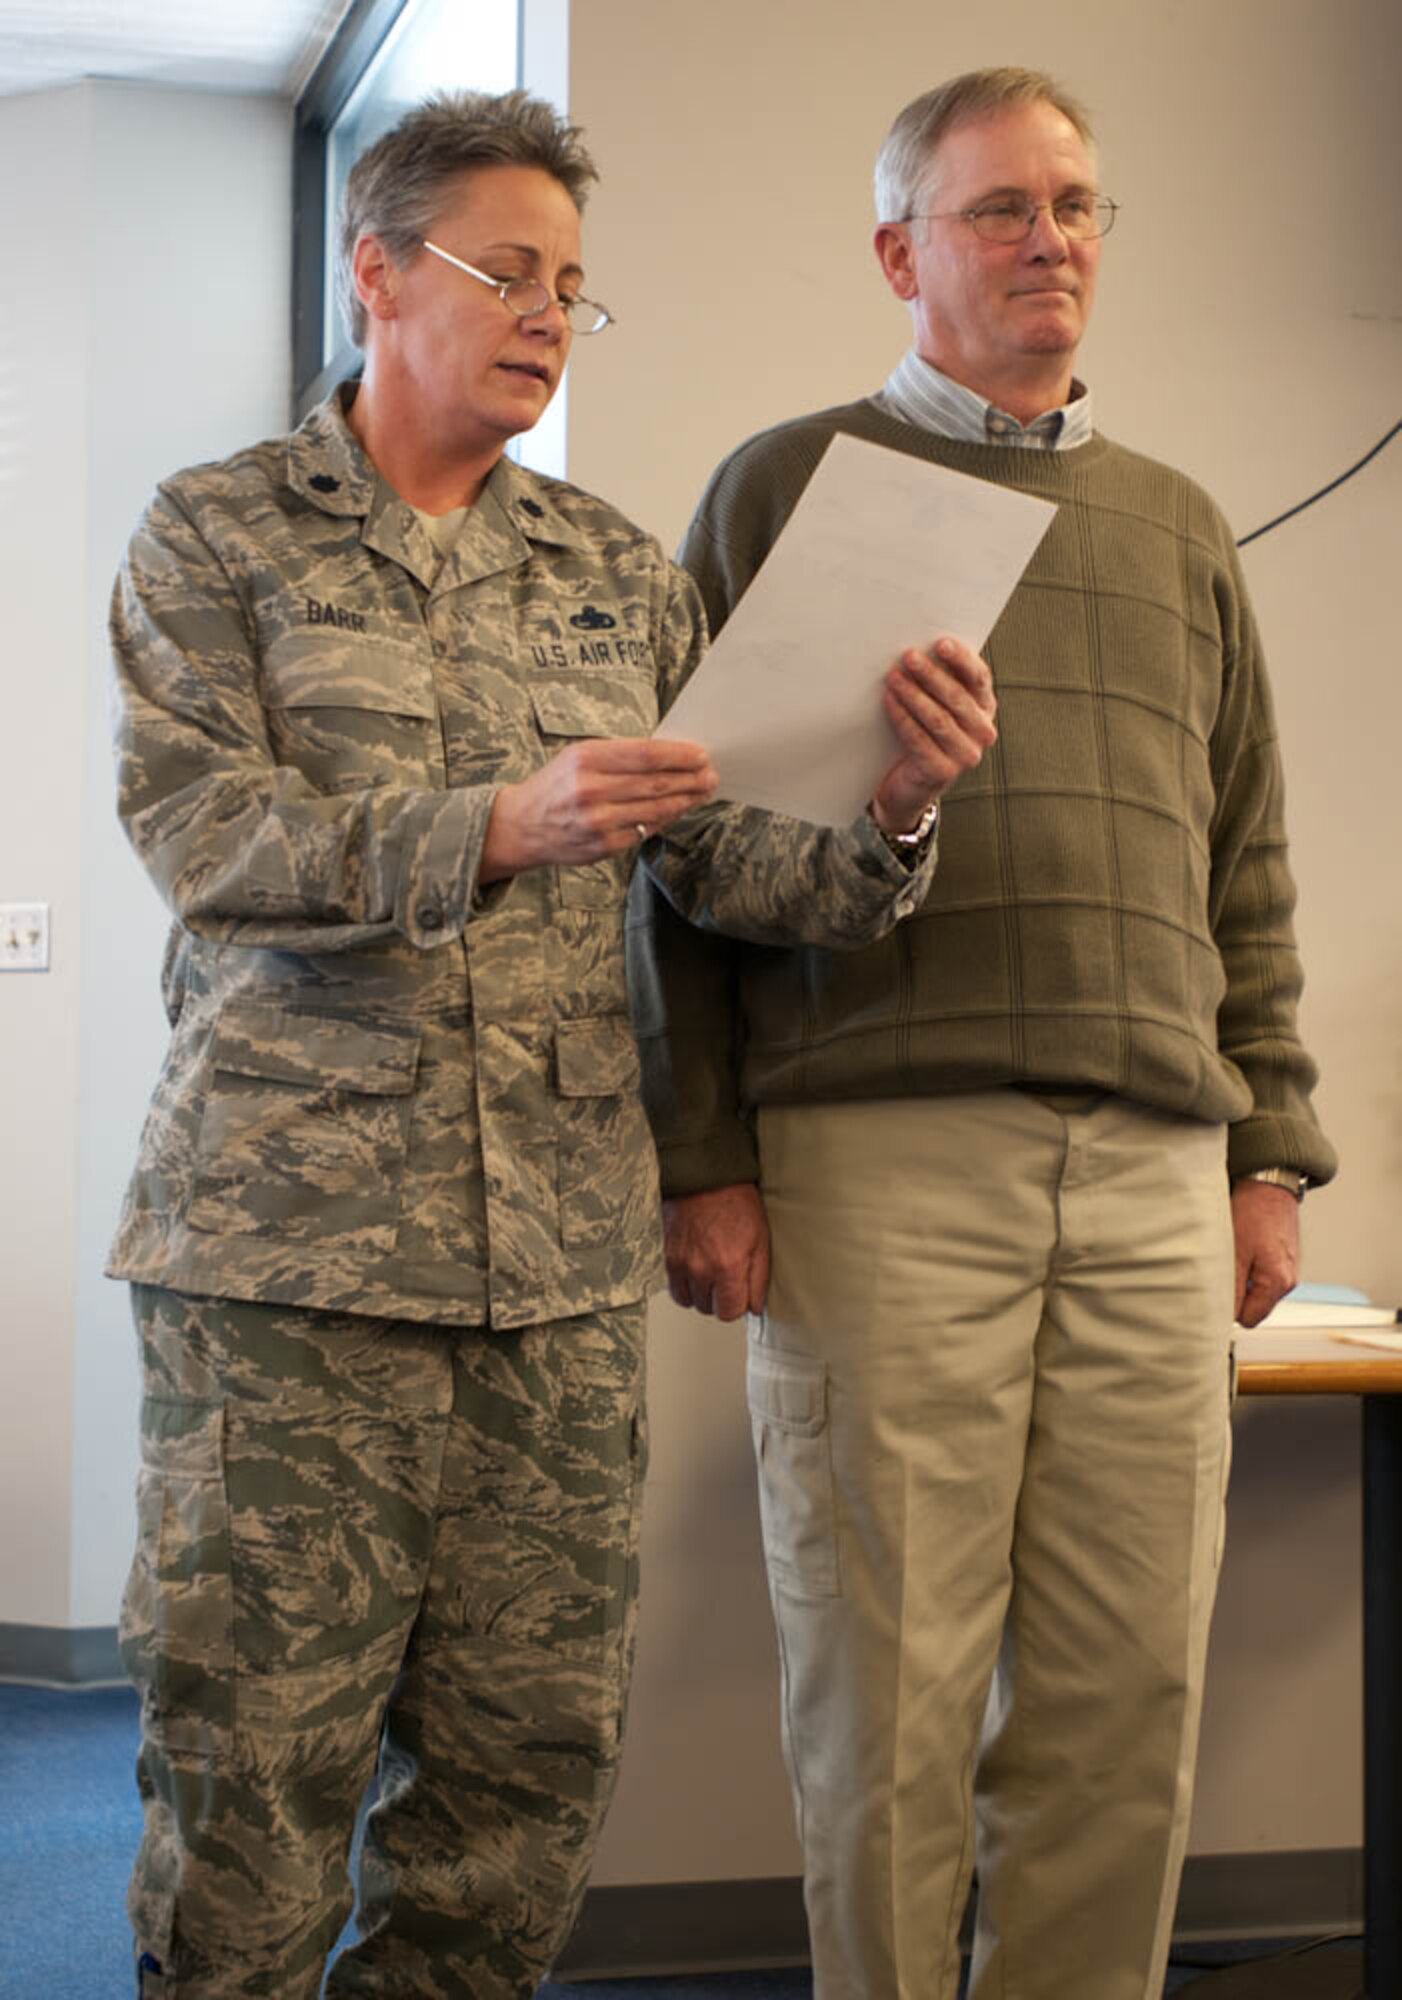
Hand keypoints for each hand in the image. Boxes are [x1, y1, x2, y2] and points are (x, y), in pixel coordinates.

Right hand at [481, 737, 716, 881]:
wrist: (521, 826)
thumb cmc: (555, 785)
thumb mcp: (578, 755)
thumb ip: (618, 754)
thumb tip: (668, 755)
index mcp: (586, 759)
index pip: (645, 755)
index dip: (679, 755)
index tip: (700, 754)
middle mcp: (591, 790)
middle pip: (656, 783)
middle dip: (690, 779)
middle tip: (711, 775)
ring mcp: (598, 822)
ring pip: (656, 809)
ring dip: (686, 800)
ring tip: (703, 791)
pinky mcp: (603, 846)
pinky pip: (645, 830)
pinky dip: (665, 819)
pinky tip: (678, 810)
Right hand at [663, 1184, 770, 1320]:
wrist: (705, 1179)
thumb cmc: (735, 1203)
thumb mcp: (761, 1240)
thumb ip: (759, 1279)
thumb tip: (756, 1307)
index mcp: (728, 1266)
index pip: (731, 1312)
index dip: (740, 1305)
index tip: (743, 1293)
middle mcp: (701, 1269)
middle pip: (710, 1310)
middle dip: (722, 1299)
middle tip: (729, 1279)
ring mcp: (681, 1265)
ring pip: (692, 1303)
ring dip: (703, 1294)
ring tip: (712, 1275)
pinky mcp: (668, 1259)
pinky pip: (676, 1290)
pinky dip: (687, 1287)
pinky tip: (697, 1271)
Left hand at [870, 636, 996, 834]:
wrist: (909, 785)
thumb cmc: (923, 734)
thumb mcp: (936, 705)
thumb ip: (938, 681)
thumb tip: (918, 647)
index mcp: (985, 708)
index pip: (979, 678)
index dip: (961, 659)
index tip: (941, 643)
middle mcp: (983, 732)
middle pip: (957, 697)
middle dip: (930, 675)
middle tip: (908, 656)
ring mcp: (966, 755)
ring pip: (938, 718)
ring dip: (913, 694)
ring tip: (893, 677)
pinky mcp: (943, 772)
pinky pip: (919, 739)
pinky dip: (902, 718)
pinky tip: (888, 701)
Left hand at [1231, 1179, 1300, 1326]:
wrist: (1269, 1184)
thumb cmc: (1252, 1212)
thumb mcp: (1234, 1253)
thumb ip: (1232, 1288)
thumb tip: (1225, 1314)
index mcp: (1278, 1283)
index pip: (1250, 1318)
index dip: (1229, 1311)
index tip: (1214, 1296)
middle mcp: (1288, 1280)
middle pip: (1255, 1305)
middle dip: (1236, 1294)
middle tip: (1219, 1271)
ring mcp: (1288, 1268)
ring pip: (1257, 1288)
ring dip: (1242, 1278)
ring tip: (1231, 1255)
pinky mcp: (1284, 1256)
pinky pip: (1262, 1272)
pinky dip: (1249, 1265)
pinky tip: (1241, 1247)